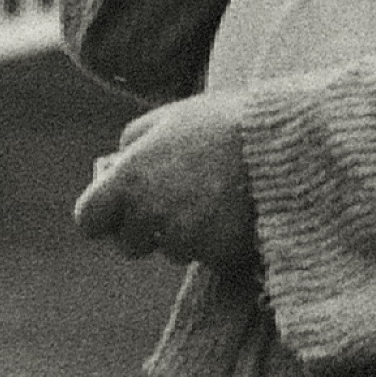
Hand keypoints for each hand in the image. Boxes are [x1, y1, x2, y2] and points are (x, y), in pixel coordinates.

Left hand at [73, 95, 259, 269]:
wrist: (287, 142)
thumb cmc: (225, 123)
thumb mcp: (169, 118)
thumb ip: (133, 143)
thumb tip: (113, 164)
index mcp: (128, 180)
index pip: (89, 220)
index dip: (103, 217)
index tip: (117, 212)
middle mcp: (149, 213)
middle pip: (130, 244)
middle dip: (146, 229)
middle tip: (175, 204)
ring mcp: (183, 237)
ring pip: (172, 252)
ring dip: (186, 235)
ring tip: (216, 199)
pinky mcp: (216, 254)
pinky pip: (206, 258)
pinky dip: (217, 242)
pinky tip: (235, 213)